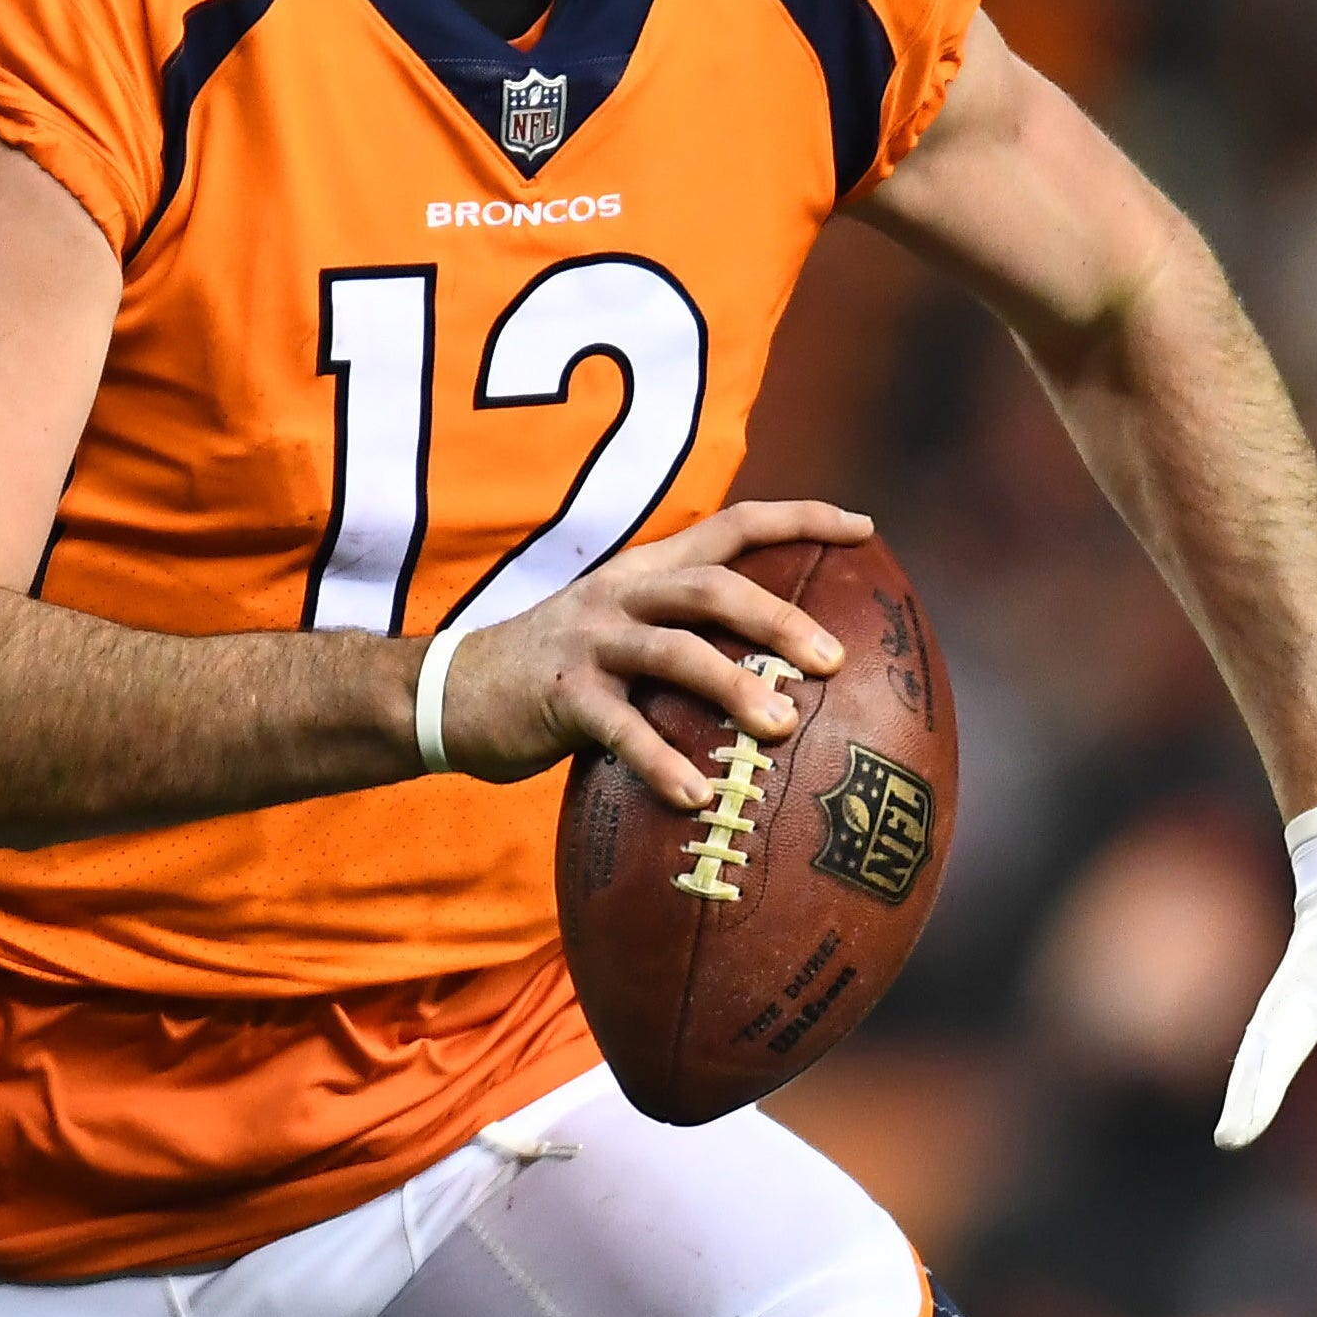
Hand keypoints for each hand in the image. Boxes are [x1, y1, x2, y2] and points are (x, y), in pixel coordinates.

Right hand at [434, 499, 872, 813]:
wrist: (451, 692)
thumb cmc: (558, 674)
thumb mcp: (622, 636)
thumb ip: (685, 641)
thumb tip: (783, 680)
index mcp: (645, 571)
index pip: (732, 524)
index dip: (800, 518)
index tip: (865, 528)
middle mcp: (621, 594)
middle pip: (712, 586)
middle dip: (779, 618)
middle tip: (834, 660)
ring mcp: (589, 642)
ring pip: (674, 650)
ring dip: (733, 687)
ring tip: (784, 729)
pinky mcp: (560, 696)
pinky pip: (620, 729)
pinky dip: (662, 762)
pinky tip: (698, 798)